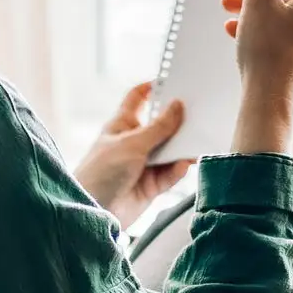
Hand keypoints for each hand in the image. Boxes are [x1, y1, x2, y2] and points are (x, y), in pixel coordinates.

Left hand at [73, 81, 193, 224]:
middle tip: (197, 112)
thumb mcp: (132, 144)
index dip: (153, 87)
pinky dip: (178, 169)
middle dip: (177, 121)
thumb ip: (159, 127)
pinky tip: (185, 163)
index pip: (137, 98)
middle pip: (160, 125)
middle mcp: (133, 142)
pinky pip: (170, 174)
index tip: (172, 81)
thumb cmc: (101, 172)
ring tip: (197, 141)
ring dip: (182, 148)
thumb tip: (178, 106)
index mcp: (121, 125)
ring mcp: (143, 164)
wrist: (94, 211)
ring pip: (169, 151)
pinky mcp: (150, 185)